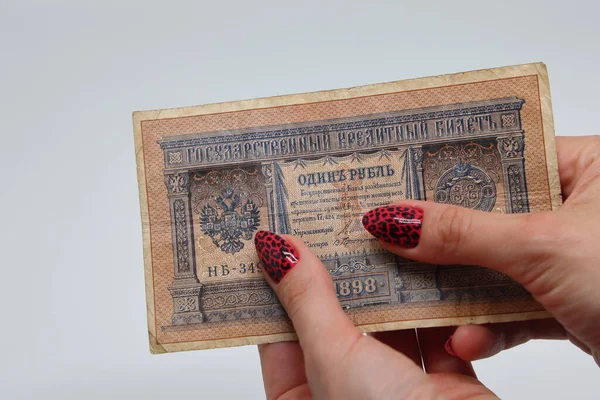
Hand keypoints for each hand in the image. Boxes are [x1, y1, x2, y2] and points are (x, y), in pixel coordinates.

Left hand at [256, 232, 496, 398]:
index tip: (278, 244)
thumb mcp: (332, 359)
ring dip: (388, 287)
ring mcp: (395, 391)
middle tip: (328, 225)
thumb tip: (277, 251)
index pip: (279, 336)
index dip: (278, 289)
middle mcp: (347, 396)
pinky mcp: (443, 385)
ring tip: (376, 235)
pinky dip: (437, 307)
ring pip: (387, 324)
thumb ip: (307, 300)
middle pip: (334, 324)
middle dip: (336, 278)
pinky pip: (436, 333)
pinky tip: (430, 269)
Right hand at [361, 135, 599, 363]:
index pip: (500, 157)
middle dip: (443, 239)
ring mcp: (570, 259)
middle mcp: (578, 209)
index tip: (398, 179)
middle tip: (393, 237)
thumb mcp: (545, 247)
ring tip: (419, 298)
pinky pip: (514, 305)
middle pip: (489, 215)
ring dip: (459, 291)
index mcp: (588, 168)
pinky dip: (488, 325)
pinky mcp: (567, 302)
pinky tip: (467, 337)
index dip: (447, 169)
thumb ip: (465, 233)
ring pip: (495, 265)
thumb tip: (397, 219)